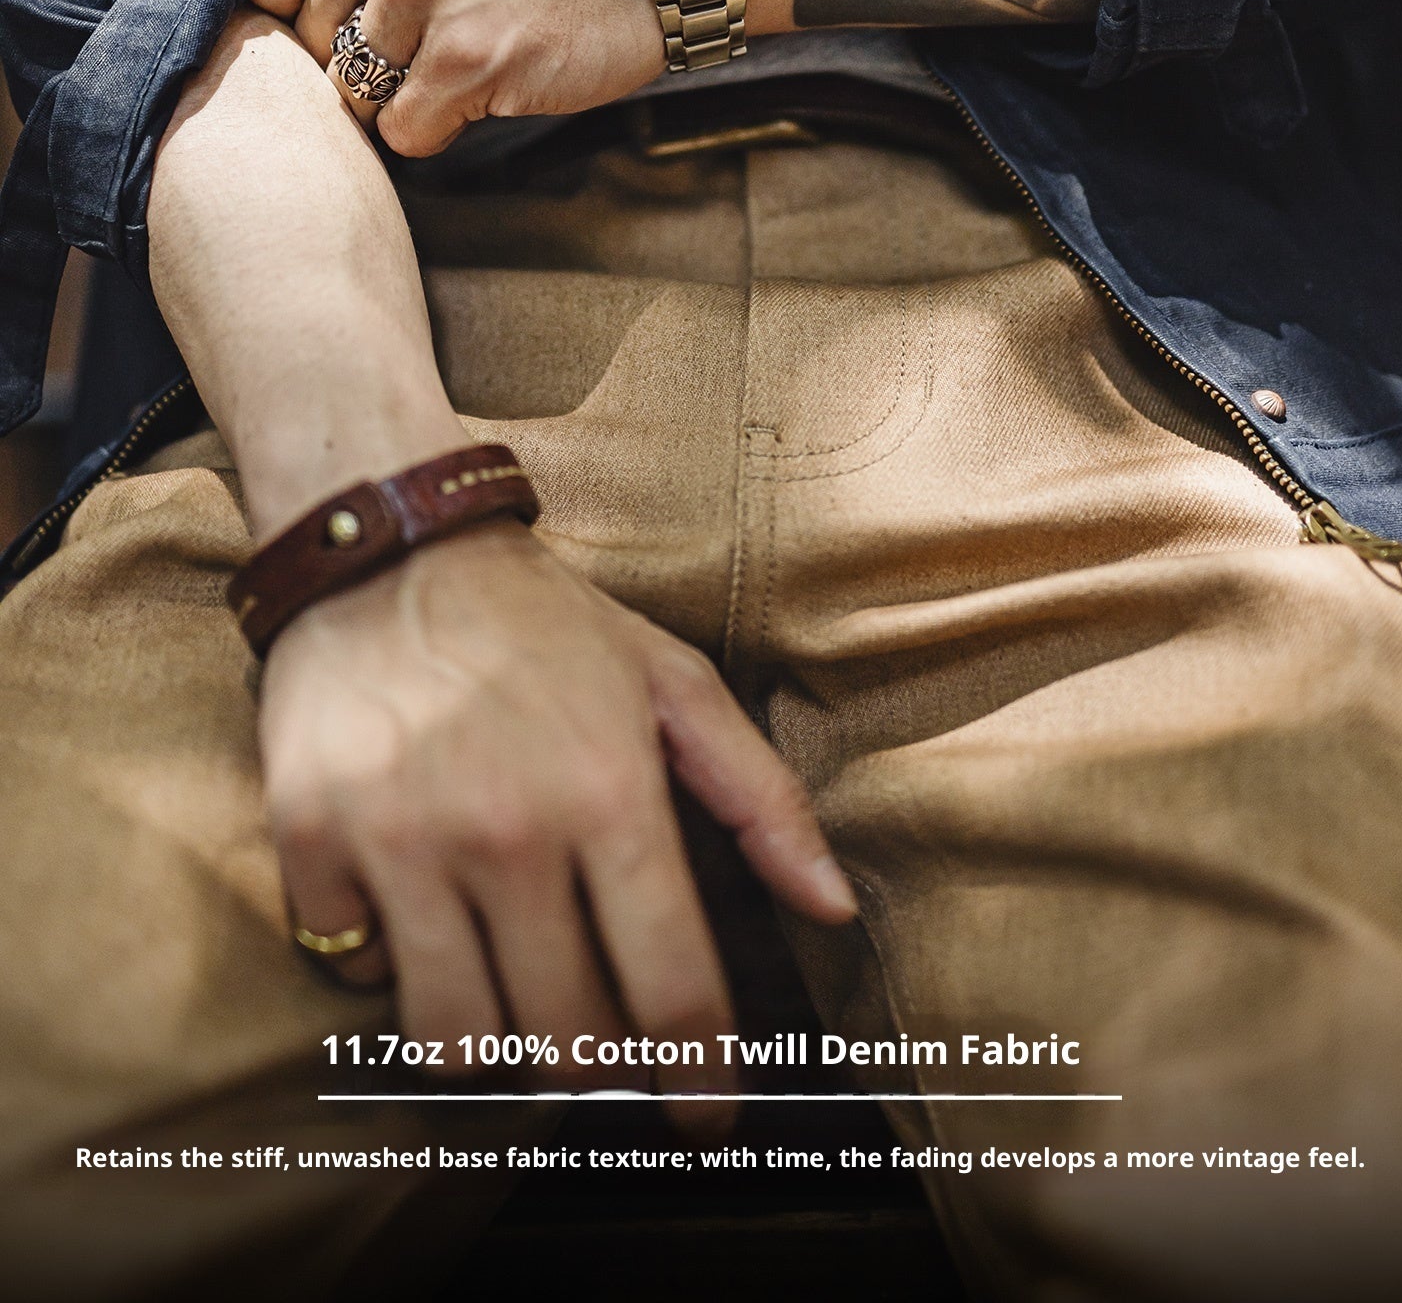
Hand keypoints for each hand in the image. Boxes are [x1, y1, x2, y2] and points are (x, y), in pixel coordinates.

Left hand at [206, 0, 667, 156]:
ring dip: (409, 89)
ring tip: (476, 39)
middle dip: (365, 48)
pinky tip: (496, 74)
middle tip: (448, 14)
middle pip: (307, 36)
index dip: (322, 2)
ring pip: (352, 91)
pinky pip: (404, 130)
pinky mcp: (466, 54)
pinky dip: (444, 122)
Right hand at [258, 518, 856, 1122]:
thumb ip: (760, 797)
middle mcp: (507, 830)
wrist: (385, 548)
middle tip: (604, 1046)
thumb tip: (830, 907)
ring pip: (457, 1043)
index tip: (708, 1113)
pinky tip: (418, 914)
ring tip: (513, 998)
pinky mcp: (311, 842)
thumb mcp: (672, 681)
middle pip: (566, 1043)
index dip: (703, 1075)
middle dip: (601, 1068)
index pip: (672, 989)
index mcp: (609, 792)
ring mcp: (400, 841)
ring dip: (497, 1046)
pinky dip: (391, 967)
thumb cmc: (544, 621)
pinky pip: (356, 974)